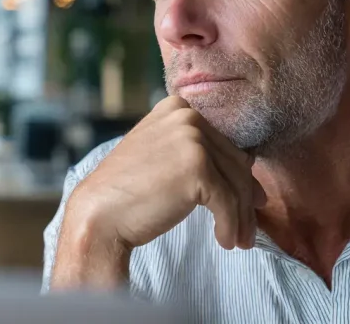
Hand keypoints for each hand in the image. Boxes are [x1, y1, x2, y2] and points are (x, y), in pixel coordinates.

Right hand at [65, 96, 266, 252]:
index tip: (247, 202)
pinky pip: (227, 203)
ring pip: (236, 184)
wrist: (99, 214)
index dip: (237, 176)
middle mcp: (187, 117)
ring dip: (241, 218)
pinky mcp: (197, 169)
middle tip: (248, 228)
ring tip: (240, 240)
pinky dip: (229, 226)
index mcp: (177, 107)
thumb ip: (198, 150)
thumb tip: (249, 165)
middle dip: (244, 200)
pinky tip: (224, 241)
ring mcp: (192, 140)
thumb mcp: (163, 154)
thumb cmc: (128, 191)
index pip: (224, 144)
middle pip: (235, 163)